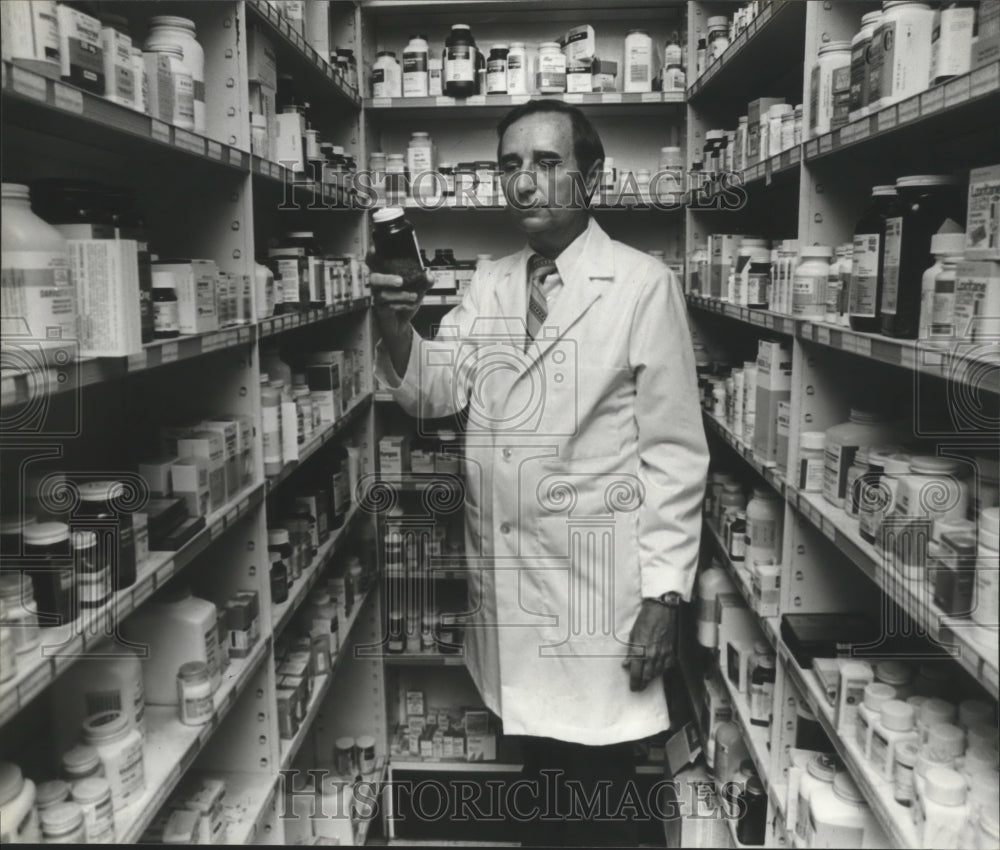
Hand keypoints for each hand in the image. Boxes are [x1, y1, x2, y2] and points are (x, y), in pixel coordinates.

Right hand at [366, 254, 434, 375]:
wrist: (402, 324)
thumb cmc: (404, 303)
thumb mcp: (418, 289)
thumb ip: (425, 280)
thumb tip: (429, 274)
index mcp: (384, 275)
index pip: (373, 262)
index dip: (372, 255)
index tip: (376, 249)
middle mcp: (378, 286)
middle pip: (373, 278)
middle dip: (386, 278)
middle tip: (400, 281)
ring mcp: (377, 298)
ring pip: (382, 294)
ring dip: (400, 295)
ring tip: (413, 296)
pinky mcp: (380, 310)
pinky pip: (387, 307)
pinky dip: (401, 305)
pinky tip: (410, 305)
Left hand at [622, 600, 678, 691]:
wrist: (661, 610)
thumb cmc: (645, 620)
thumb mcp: (633, 635)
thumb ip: (631, 652)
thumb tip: (627, 664)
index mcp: (640, 651)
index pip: (636, 673)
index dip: (634, 682)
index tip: (633, 687)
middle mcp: (652, 655)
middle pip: (648, 676)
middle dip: (643, 684)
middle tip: (639, 687)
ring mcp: (663, 654)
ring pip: (658, 673)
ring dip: (651, 677)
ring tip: (646, 679)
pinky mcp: (671, 651)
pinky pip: (667, 665)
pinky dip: (662, 669)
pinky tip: (658, 668)